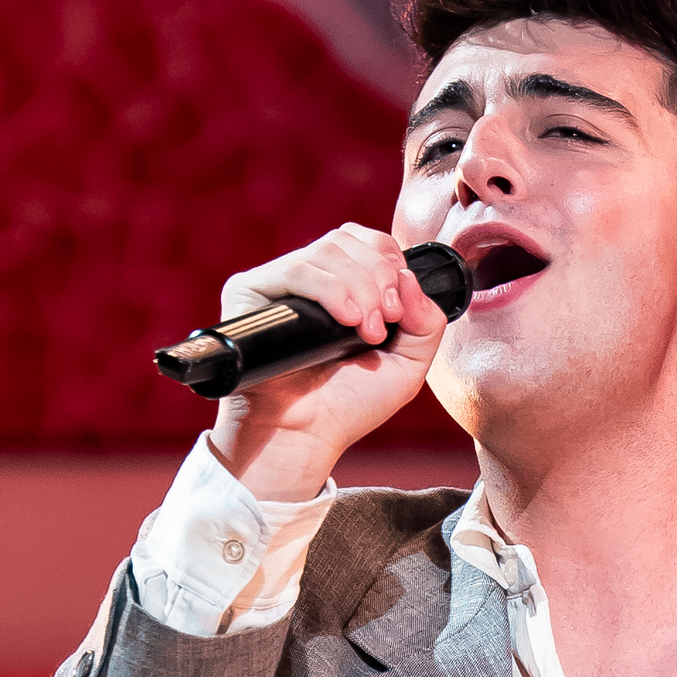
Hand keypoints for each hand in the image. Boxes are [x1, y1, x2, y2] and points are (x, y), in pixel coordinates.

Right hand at [207, 224, 447, 500]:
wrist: (305, 437)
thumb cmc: (347, 406)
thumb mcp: (408, 365)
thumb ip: (427, 321)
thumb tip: (410, 278)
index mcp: (344, 287)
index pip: (369, 242)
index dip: (391, 263)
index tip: (397, 311)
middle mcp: (310, 279)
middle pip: (350, 239)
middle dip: (379, 278)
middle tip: (383, 324)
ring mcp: (279, 284)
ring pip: (328, 251)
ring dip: (360, 288)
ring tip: (365, 332)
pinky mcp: (249, 292)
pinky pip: (294, 269)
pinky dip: (330, 290)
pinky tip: (345, 320)